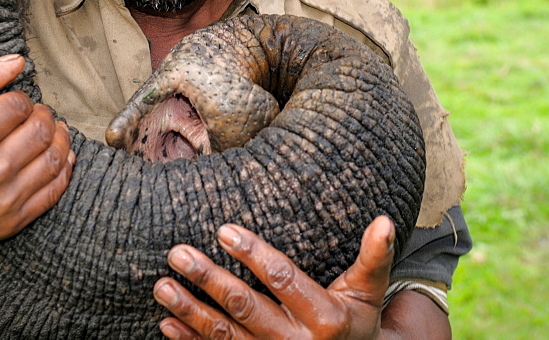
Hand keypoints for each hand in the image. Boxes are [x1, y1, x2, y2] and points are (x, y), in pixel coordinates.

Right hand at [0, 54, 74, 277]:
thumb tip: (17, 61)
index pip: (20, 104)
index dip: (19, 99)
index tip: (11, 105)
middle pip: (41, 128)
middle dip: (42, 115)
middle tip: (33, 115)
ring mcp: (4, 198)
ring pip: (53, 157)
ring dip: (59, 138)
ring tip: (51, 130)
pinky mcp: (12, 221)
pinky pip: (53, 190)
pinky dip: (63, 169)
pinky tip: (59, 156)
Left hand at [153, 217, 395, 339]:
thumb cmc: (357, 321)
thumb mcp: (369, 292)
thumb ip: (374, 258)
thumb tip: (386, 221)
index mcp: (323, 316)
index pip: (283, 279)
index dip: (254, 254)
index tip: (224, 230)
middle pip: (246, 307)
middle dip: (209, 279)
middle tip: (178, 253)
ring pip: (225, 334)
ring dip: (190, 309)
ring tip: (162, 285)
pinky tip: (167, 322)